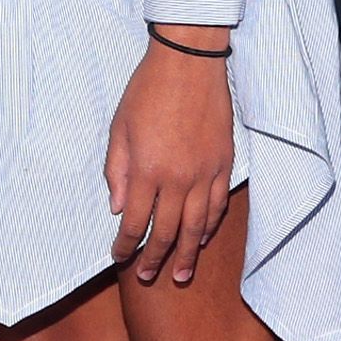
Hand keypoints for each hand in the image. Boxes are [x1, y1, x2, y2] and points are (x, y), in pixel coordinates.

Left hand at [105, 27, 234, 287]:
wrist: (188, 64)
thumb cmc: (146, 91)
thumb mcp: (119, 128)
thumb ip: (117, 170)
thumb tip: (117, 208)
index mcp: (146, 170)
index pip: (135, 221)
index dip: (126, 244)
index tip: (119, 257)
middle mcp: (177, 178)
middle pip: (166, 231)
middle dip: (154, 257)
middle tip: (147, 277)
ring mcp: (204, 173)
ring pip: (196, 226)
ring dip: (186, 254)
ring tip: (179, 275)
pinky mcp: (224, 164)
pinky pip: (217, 205)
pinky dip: (209, 226)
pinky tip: (199, 237)